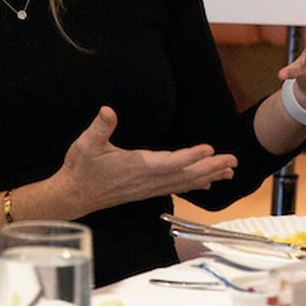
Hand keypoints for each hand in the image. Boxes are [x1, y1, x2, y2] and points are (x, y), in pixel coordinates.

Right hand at [52, 106, 238, 212]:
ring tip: (228, 171)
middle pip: (185, 174)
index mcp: (137, 166)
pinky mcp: (147, 190)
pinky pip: (176, 187)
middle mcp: (148, 179)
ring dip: (207, 176)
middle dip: (210, 167)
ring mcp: (149, 187)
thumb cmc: (81, 168)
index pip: (169, 162)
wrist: (74, 194)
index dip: (191, 156)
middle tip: (232, 161)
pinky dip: (194, 183)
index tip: (209, 149)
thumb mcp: (86, 144)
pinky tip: (206, 183)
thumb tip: (107, 111)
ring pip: (183, 182)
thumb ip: (99, 128)